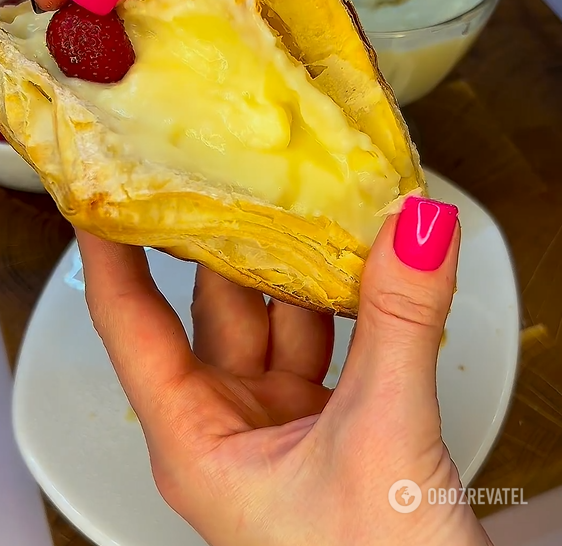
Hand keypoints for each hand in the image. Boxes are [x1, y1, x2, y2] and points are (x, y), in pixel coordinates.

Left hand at [79, 198, 492, 545]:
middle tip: (239, 170)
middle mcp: (232, 427)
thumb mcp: (380, 441)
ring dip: (301, 265)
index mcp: (196, 442)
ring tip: (316, 201)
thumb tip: (415, 233)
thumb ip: (399, 325)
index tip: (105, 192)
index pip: (130, 325)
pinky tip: (367, 262)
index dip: (112, 254)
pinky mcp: (336, 424)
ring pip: (280, 318)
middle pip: (215, 305)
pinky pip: (332, 341)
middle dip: (230, 237)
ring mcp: (286, 424)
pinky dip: (351, 300)